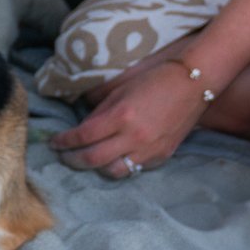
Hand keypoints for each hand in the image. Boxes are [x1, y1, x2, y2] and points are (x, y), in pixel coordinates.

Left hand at [52, 61, 206, 177]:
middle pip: (93, 159)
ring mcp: (150, 150)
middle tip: (62, 156)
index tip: (54, 142)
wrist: (195, 82)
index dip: (64, 141)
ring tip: (86, 160)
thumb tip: (83, 123)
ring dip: (95, 168)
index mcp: (121, 115)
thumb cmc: (156, 77)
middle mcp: (134, 137)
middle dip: (72, 159)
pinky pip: (134, 169)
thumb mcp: (122, 87)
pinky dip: (119, 166)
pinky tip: (112, 159)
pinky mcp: (162, 156)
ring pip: (113, 172)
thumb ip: (100, 108)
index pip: (83, 136)